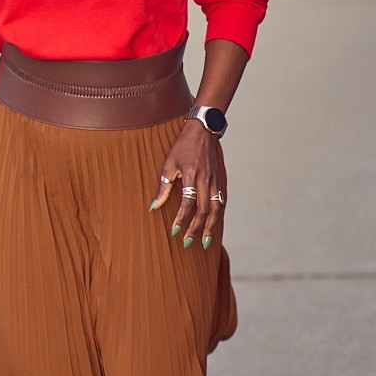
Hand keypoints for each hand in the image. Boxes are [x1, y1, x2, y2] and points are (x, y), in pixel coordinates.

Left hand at [149, 120, 224, 249]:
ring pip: (216, 209)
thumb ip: (163, 187)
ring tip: (204, 242)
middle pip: (203, 210)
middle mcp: (206, 179)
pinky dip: (217, 217)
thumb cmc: (182, 148)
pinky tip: (212, 227)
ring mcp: (215, 181)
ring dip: (210, 227)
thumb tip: (154, 207)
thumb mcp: (168, 164)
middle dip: (196, 229)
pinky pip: (221, 203)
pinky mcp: (220, 182)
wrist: (203, 132)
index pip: (188, 202)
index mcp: (192, 174)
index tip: (175, 231)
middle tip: (188, 243)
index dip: (182, 218)